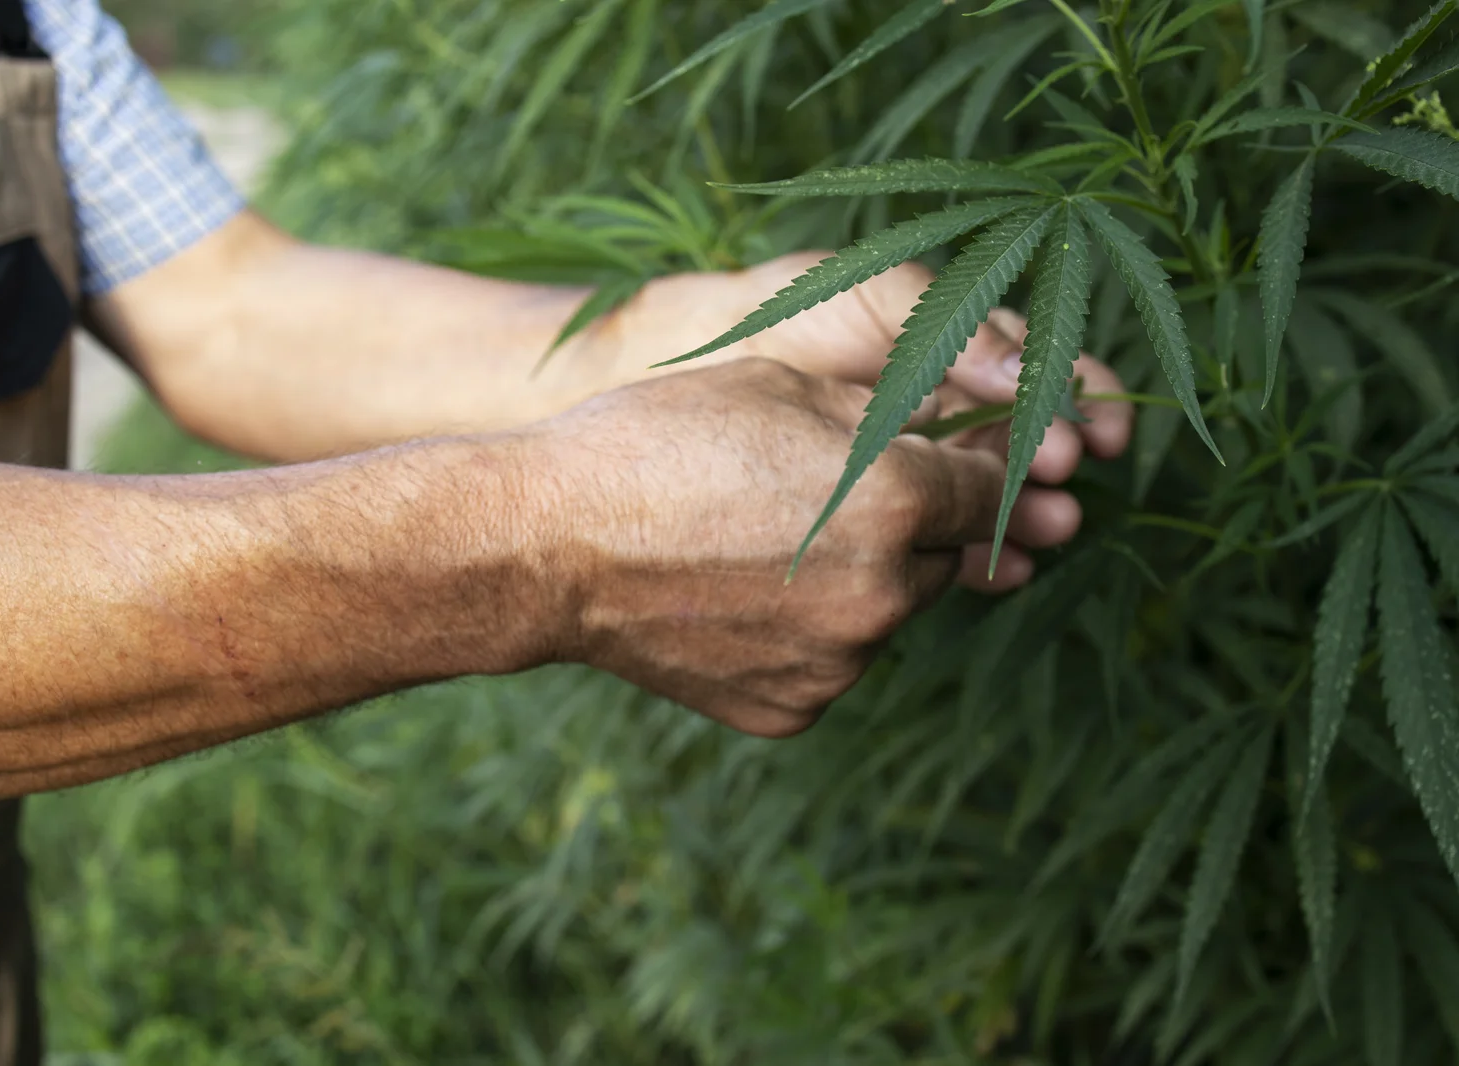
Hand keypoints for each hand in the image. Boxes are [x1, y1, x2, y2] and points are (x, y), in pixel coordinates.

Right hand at [519, 357, 1004, 736]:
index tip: (962, 468)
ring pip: (881, 616)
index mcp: (896, 501)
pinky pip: (828, 665)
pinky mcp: (792, 711)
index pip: (995, 492)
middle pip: (939, 559)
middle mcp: (882, 595)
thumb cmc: (658, 444)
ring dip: (853, 586)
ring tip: (757, 551)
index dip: (981, 472)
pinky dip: (804, 637)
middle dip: (904, 530)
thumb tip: (954, 438)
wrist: (550, 548)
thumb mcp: (782, 388)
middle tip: (815, 503)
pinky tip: (737, 600)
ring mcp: (837, 666)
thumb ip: (889, 418)